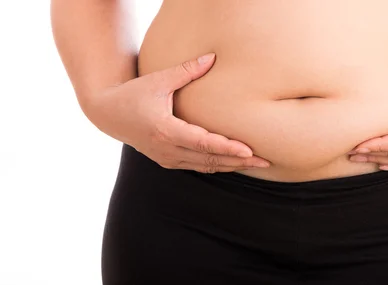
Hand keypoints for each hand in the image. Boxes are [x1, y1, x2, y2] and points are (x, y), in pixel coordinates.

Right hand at [84, 53, 270, 172]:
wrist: (108, 114)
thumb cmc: (133, 94)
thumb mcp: (158, 80)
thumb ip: (186, 70)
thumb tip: (212, 57)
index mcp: (165, 130)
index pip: (203, 144)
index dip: (227, 148)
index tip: (249, 151)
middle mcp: (167, 149)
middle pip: (209, 160)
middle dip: (238, 162)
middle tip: (265, 161)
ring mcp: (167, 158)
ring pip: (205, 167)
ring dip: (230, 166)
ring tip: (256, 163)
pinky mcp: (167, 161)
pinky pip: (197, 167)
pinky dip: (217, 165)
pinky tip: (235, 162)